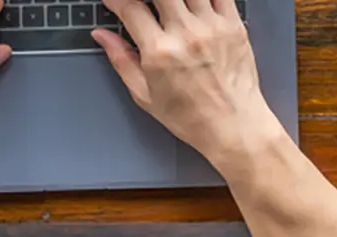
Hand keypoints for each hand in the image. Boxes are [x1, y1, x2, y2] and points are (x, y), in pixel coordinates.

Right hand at [93, 0, 282, 162]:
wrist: (232, 125)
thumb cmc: (190, 116)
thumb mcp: (145, 94)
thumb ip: (122, 60)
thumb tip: (103, 37)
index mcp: (160, 53)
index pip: (131, 9)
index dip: (117, 0)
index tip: (113, 0)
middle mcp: (185, 34)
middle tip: (143, 5)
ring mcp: (212, 26)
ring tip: (169, 7)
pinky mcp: (233, 24)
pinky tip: (195, 4)